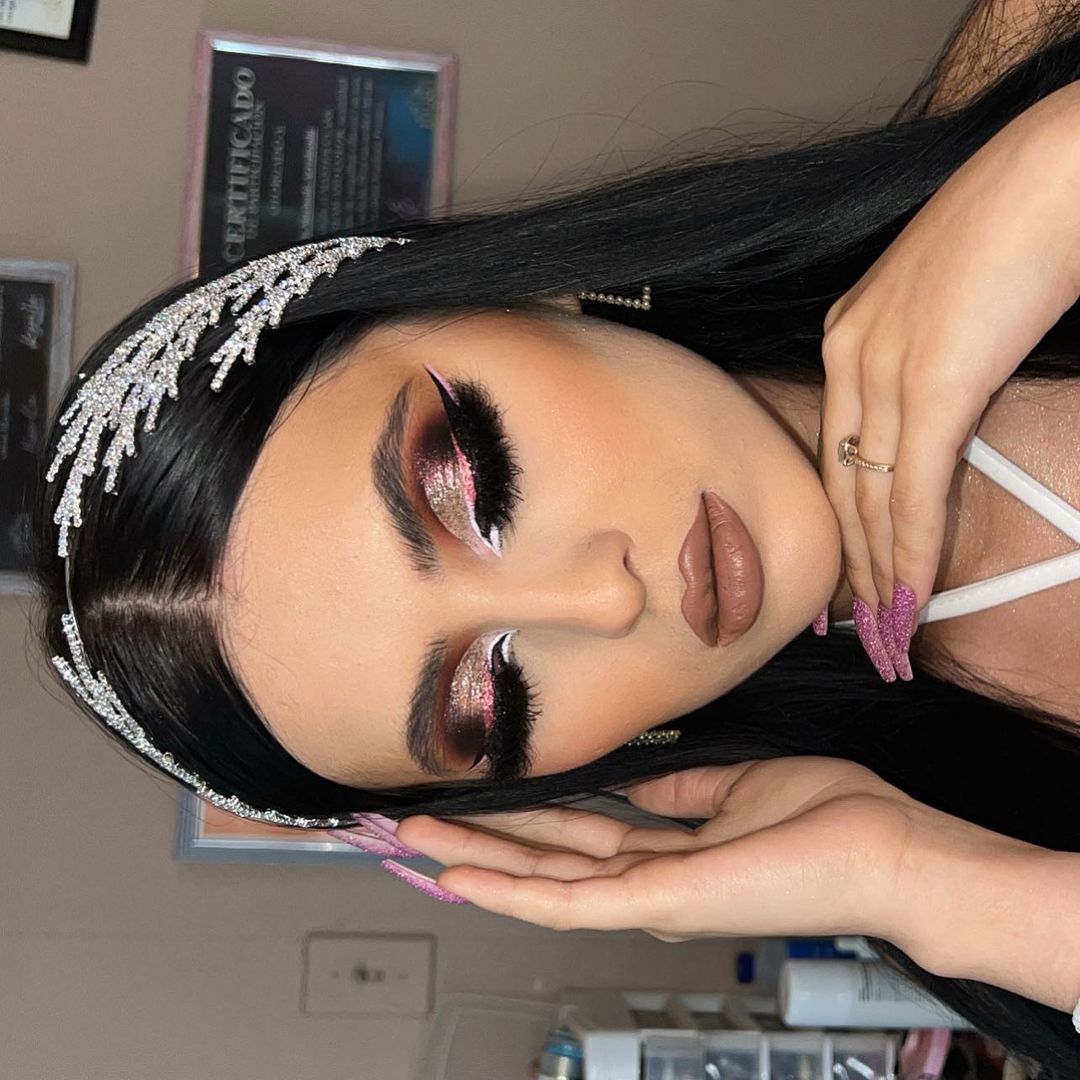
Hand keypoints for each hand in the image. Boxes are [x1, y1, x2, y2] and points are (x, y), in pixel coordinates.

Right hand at [390, 756, 1008, 947]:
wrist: (887, 851)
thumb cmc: (831, 818)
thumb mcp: (735, 785)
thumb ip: (677, 789)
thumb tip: (631, 778)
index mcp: (669, 849)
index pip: (575, 836)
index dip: (521, 819)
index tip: (477, 798)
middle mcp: (650, 878)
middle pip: (544, 860)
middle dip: (477, 844)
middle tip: (413, 829)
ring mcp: (650, 897)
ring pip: (541, 881)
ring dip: (473, 864)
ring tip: (413, 846)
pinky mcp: (658, 903)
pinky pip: (567, 900)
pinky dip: (508, 891)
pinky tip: (462, 880)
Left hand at [818, 82, 1079, 678]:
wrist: (1060, 166)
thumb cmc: (1021, 225)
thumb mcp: (954, 307)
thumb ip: (933, 365)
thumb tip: (940, 423)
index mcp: (849, 336)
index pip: (836, 454)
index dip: (846, 524)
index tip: (852, 577)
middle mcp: (849, 355)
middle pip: (843, 486)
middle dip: (855, 566)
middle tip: (862, 630)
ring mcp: (884, 369)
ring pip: (870, 498)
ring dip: (880, 573)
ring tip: (887, 633)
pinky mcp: (932, 384)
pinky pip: (913, 490)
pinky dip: (912, 550)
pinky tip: (911, 597)